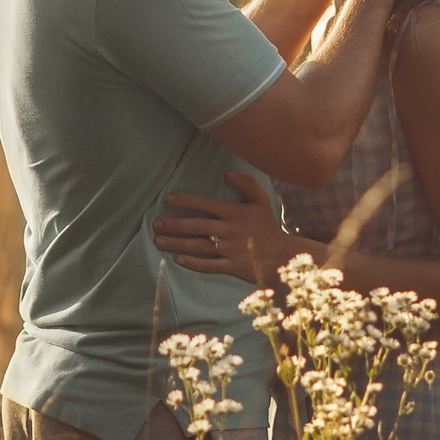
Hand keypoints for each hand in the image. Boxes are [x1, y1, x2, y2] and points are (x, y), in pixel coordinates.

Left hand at [153, 172, 313, 284]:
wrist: (283, 254)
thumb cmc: (267, 226)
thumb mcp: (261, 201)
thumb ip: (246, 183)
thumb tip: (226, 173)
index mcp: (236, 213)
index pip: (207, 204)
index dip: (187, 201)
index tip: (168, 199)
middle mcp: (231, 230)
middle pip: (198, 226)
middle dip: (175, 224)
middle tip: (156, 224)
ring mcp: (231, 249)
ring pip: (200, 245)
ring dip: (178, 243)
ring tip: (159, 241)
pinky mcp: (233, 266)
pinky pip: (210, 265)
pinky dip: (194, 263)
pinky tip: (179, 260)